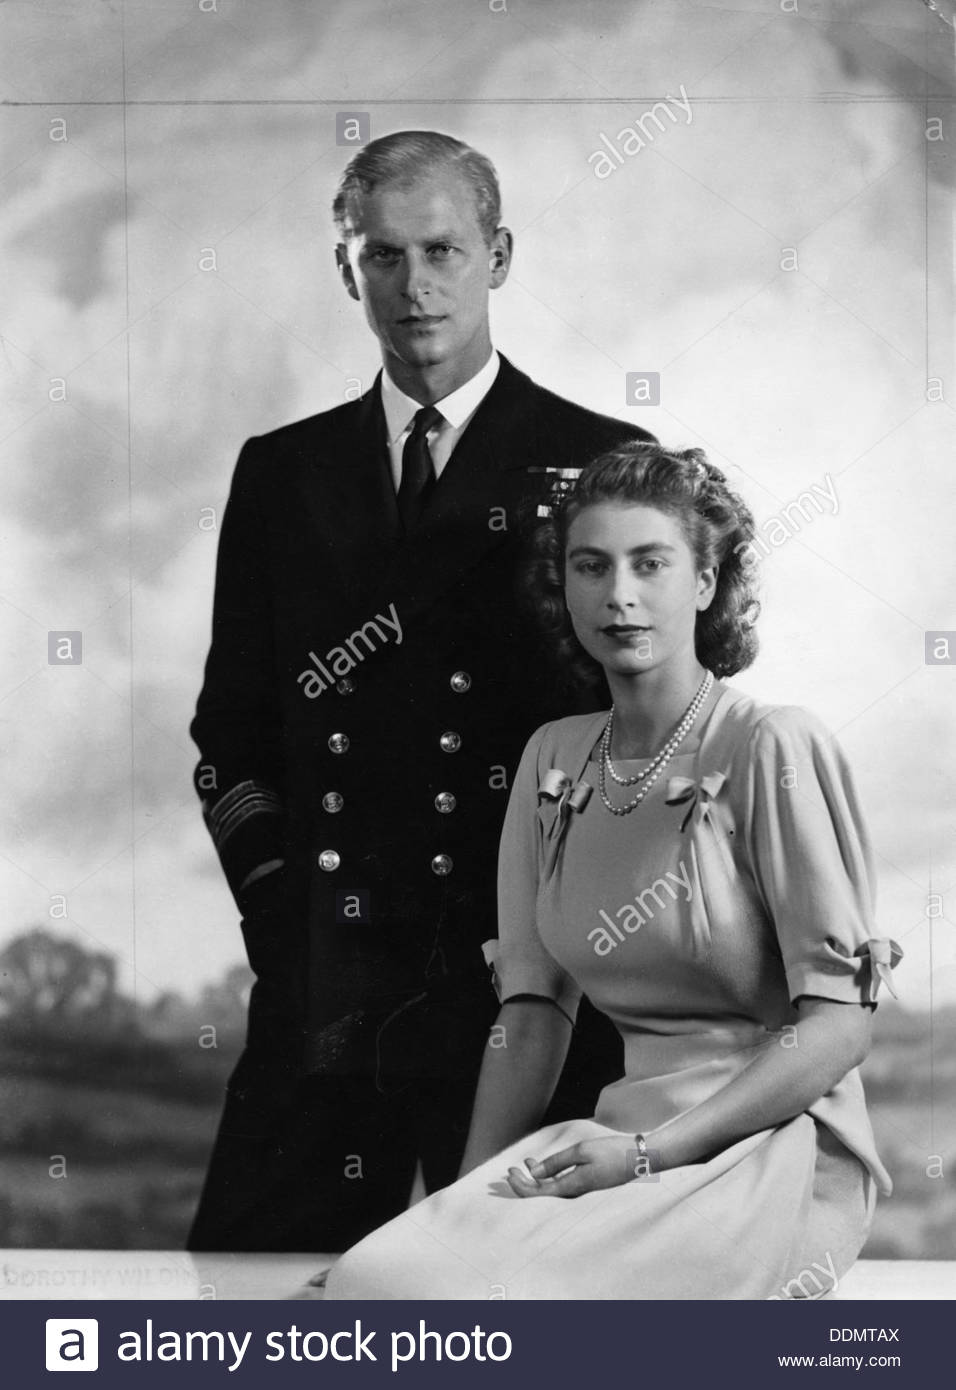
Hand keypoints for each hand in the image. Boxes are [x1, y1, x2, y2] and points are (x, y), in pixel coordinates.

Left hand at [506, 1136, 638, 1197]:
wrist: (639, 1157)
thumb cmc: (610, 1152)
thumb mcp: (580, 1152)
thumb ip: (556, 1162)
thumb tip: (535, 1173)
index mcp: (571, 1187)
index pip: (537, 1194)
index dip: (520, 1185)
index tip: (509, 1172)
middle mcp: (574, 1193)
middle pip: (542, 1194)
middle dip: (524, 1183)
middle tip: (510, 1170)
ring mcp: (581, 1189)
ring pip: (551, 1188)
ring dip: (536, 1177)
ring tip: (525, 1163)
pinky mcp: (586, 1184)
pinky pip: (561, 1184)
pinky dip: (549, 1175)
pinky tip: (543, 1165)